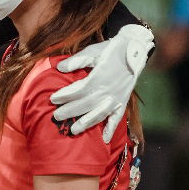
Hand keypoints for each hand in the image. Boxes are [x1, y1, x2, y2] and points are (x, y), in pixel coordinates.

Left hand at [49, 24, 153, 142]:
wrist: (135, 50)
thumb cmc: (112, 50)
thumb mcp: (93, 50)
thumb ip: (76, 60)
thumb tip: (59, 68)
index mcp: (100, 77)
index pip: (79, 90)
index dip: (65, 95)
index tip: (53, 99)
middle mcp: (109, 90)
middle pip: (86, 104)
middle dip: (70, 111)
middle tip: (56, 117)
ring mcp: (117, 97)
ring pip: (99, 114)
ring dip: (86, 123)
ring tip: (73, 131)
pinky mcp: (123, 101)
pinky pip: (117, 117)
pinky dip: (111, 128)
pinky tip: (104, 139)